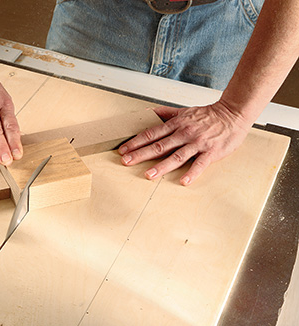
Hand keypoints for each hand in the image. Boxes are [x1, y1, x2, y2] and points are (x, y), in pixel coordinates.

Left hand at [118, 101, 252, 184]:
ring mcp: (197, 143)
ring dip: (162, 166)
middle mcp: (184, 133)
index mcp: (176, 124)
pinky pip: (200, 164)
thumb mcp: (184, 111)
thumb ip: (165, 113)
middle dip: (141, 154)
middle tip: (126, 161)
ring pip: (177, 156)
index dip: (136, 142)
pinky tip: (183, 181)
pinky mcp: (211, 152)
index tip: (123, 149)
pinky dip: (192, 173)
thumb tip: (148, 112)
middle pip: (159, 145)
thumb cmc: (208, 115)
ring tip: (148, 175)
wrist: (233, 114)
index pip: (151, 133)